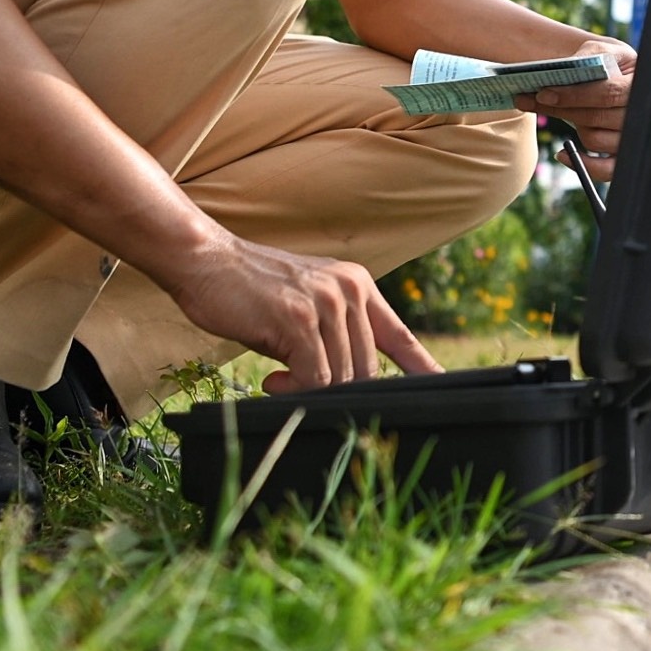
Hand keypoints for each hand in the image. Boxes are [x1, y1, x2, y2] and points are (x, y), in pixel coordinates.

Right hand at [161, 230, 440, 390]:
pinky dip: (294, 389)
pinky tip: (270, 379)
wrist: (205, 261)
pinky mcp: (299, 319)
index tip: (445, 388)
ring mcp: (327, 303)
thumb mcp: (305, 304)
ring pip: (340, 377)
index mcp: (358, 285)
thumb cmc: (249, 290)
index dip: (423, 366)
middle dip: (338, 390)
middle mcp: (351, 290)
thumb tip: (349, 382)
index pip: (400, 335)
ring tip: (278, 375)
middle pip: (366, 369)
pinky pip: (314, 378)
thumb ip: (333, 333)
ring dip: (309, 389)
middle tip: (295, 384)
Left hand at [517, 34, 633, 180]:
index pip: (606, 93)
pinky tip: (562, 153)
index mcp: (639, 85)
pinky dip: (583, 165)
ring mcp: (633, 137)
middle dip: (559, 109)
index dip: (574, 96)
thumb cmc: (610, 61)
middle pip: (595, 118)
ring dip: (570, 125)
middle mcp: (641, 114)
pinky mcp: (624, 155)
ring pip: (594, 139)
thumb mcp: (604, 50)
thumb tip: (568, 69)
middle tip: (527, 99)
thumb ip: (590, 56)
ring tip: (555, 109)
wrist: (619, 73)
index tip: (543, 93)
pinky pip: (605, 170)